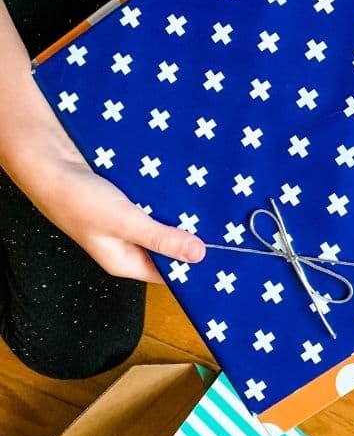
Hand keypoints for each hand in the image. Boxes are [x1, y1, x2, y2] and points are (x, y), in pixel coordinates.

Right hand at [32, 159, 205, 283]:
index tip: (221, 253)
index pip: (167, 272)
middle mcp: (125, 245)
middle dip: (188, 236)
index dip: (191, 264)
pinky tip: (182, 187)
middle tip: (220, 225)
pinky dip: (165, 198)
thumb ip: (161, 238)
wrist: (51, 163)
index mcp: (124, 262)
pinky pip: (152, 204)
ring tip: (206, 205)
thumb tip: (198, 255)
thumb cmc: (78, 199)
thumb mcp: (125, 221)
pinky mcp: (123, 201)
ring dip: (178, 215)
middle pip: (165, 247)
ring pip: (160, 223)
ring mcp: (124, 223)